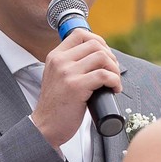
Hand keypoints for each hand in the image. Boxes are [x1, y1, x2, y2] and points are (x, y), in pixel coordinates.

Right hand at [31, 29, 121, 148]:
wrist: (45, 127)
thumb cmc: (56, 106)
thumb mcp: (57, 77)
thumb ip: (69, 65)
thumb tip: (97, 57)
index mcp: (55, 57)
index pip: (80, 34)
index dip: (98, 41)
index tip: (105, 55)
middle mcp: (60, 61)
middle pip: (95, 44)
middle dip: (110, 57)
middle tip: (112, 72)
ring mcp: (67, 73)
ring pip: (102, 57)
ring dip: (114, 69)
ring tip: (113, 82)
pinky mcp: (76, 87)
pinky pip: (104, 75)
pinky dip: (115, 81)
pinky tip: (114, 89)